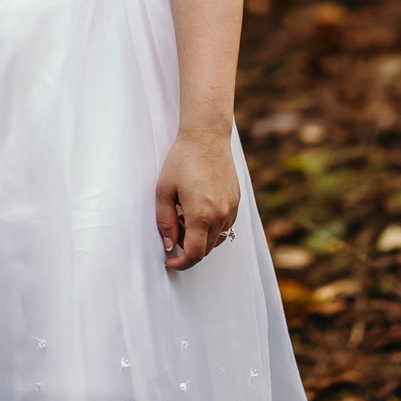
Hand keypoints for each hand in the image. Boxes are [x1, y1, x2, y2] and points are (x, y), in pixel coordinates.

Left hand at [155, 130, 238, 270]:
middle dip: (188, 248)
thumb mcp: (164, 191)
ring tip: (185, 214)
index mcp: (201, 215)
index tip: (169, 262)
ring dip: (201, 237)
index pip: (194, 254)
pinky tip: (199, 207)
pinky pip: (225, 225)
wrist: (207, 137)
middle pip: (206, 249)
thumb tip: (169, 245)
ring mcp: (231, 209)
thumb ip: (165, 221)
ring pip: (217, 238)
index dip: (180, 263)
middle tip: (174, 229)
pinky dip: (211, 226)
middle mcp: (220, 215)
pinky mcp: (237, 201)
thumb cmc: (182, 160)